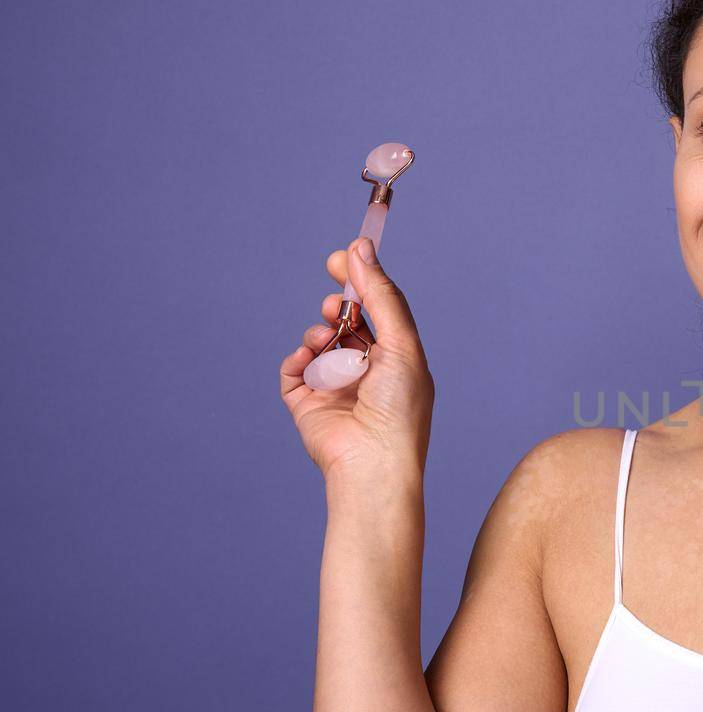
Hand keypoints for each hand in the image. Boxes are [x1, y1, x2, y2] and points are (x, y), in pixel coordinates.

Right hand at [278, 236, 435, 479]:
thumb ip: (381, 296)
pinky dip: (297, 359)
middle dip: (336, 305)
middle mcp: (366, 370)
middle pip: (344, 321)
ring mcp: (335, 386)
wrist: (373, 461)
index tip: (342, 257)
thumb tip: (361, 250)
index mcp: (396, 357)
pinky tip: (308, 360)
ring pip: (317, 341)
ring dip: (318, 333)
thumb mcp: (401, 343)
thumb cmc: (399, 408)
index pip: (377, 310)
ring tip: (326, 340)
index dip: (359, 282)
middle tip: (332, 300)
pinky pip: (293, 369)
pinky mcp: (307, 403)